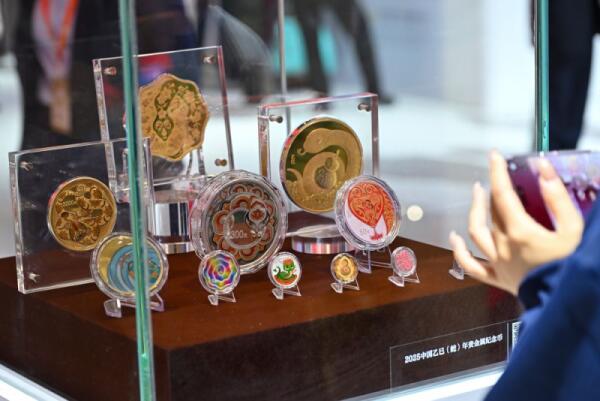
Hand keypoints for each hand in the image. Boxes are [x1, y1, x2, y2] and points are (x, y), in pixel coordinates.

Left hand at [449, 151, 583, 294]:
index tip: (494, 156)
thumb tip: (543, 172)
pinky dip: (459, 251)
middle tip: (495, 177)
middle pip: (491, 212)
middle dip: (492, 190)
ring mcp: (497, 263)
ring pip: (476, 233)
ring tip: (476, 195)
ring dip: (474, 211)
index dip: (497, 173)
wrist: (570, 302)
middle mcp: (503, 246)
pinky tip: (454, 238)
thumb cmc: (573, 267)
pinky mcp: (497, 279)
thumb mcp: (574, 228)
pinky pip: (470, 266)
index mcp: (520, 232)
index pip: (502, 194)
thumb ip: (557, 198)